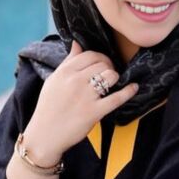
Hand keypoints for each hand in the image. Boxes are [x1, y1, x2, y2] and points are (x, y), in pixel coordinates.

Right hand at [22, 40, 137, 160]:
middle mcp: (75, 81)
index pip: (90, 54)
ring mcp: (85, 96)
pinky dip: (128, 92)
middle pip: (102, 63)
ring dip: (115, 77)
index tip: (102, 64)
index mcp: (64, 72)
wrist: (45, 135)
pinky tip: (134, 87)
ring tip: (114, 82)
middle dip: (109, 66)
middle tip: (109, 74)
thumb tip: (77, 43)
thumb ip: (67, 61)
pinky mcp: (94, 112)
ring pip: (110, 76)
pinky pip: (116, 98)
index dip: (100, 57)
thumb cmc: (49, 107)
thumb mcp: (53, 80)